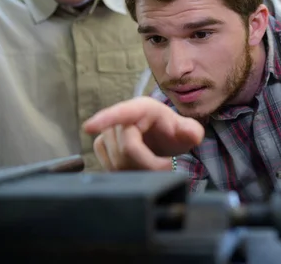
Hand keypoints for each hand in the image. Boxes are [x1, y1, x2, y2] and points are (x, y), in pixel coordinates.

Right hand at [82, 96, 203, 170]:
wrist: (163, 138)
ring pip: (117, 161)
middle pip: (126, 149)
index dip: (105, 119)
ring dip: (138, 170)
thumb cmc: (174, 132)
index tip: (88, 126)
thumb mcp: (188, 131)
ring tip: (153, 164)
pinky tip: (137, 166)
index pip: (122, 113)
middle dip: (147, 164)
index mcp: (143, 108)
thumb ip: (192, 131)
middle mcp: (122, 117)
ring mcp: (109, 131)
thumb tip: (191, 134)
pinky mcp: (102, 146)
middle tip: (166, 166)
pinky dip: (125, 172)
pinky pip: (109, 166)